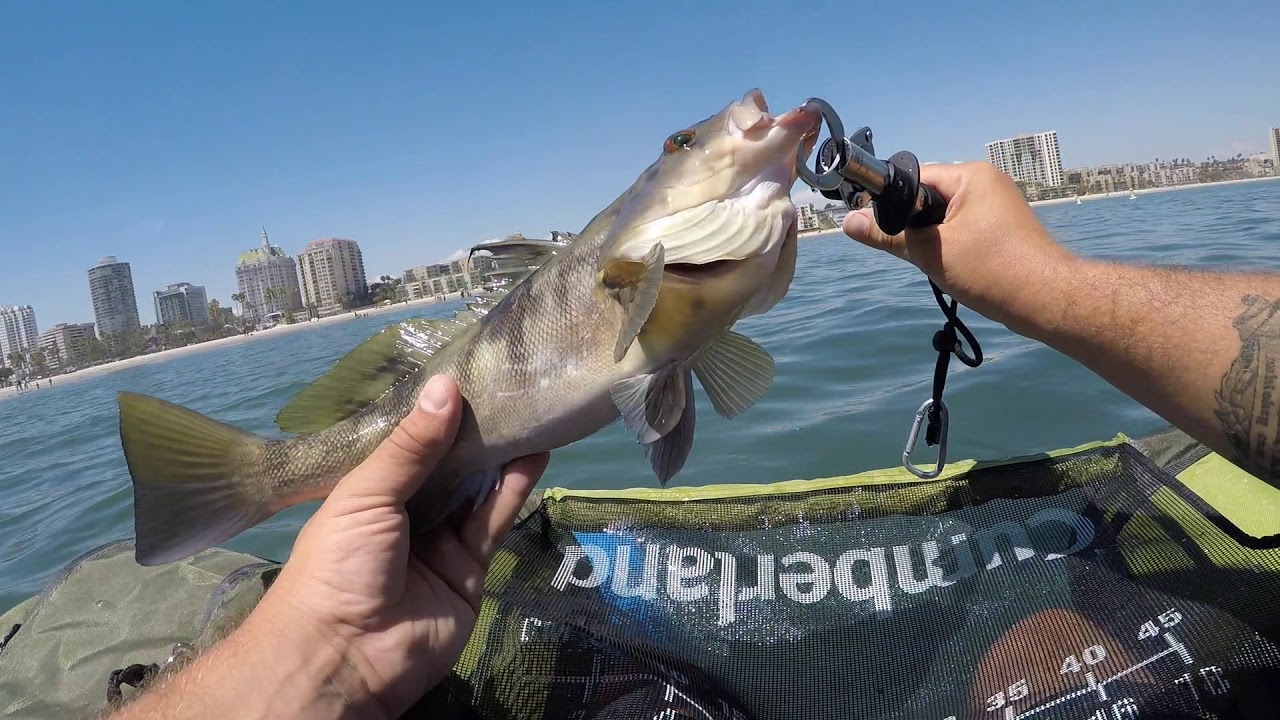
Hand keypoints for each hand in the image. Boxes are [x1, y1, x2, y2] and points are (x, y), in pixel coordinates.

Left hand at [256, 374, 549, 717]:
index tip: (466, 372)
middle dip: (473, 430)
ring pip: (475, 489)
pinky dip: (514, 488)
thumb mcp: (366, 494)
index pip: (406, 443)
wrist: (347, 655)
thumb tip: (445, 385)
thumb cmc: (338, 564)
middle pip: (446, 464)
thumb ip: (411, 445)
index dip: (434, 413)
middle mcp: (404, 512)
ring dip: (500, 453)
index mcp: (367, 492)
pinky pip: (493, 521)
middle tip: (508, 386)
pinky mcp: (470, 568)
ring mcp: (439, 541)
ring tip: (529, 410)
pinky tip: (534, 452)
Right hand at [842, 161, 1079, 332]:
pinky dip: (949, 244)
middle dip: (913, 223)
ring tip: (930, 261)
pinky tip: (950, 266)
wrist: (1047, 300)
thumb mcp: (930, 252)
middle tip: (906, 251)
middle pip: (929, 196)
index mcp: (971, 176)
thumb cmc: (992, 270)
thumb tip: (848, 222)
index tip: (874, 226)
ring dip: (931, 237)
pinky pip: (963, 227)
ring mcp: (997, 205)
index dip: (891, 201)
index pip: (916, 177)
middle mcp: (986, 182)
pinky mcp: (1003, 227)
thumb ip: (887, 235)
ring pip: (945, 215)